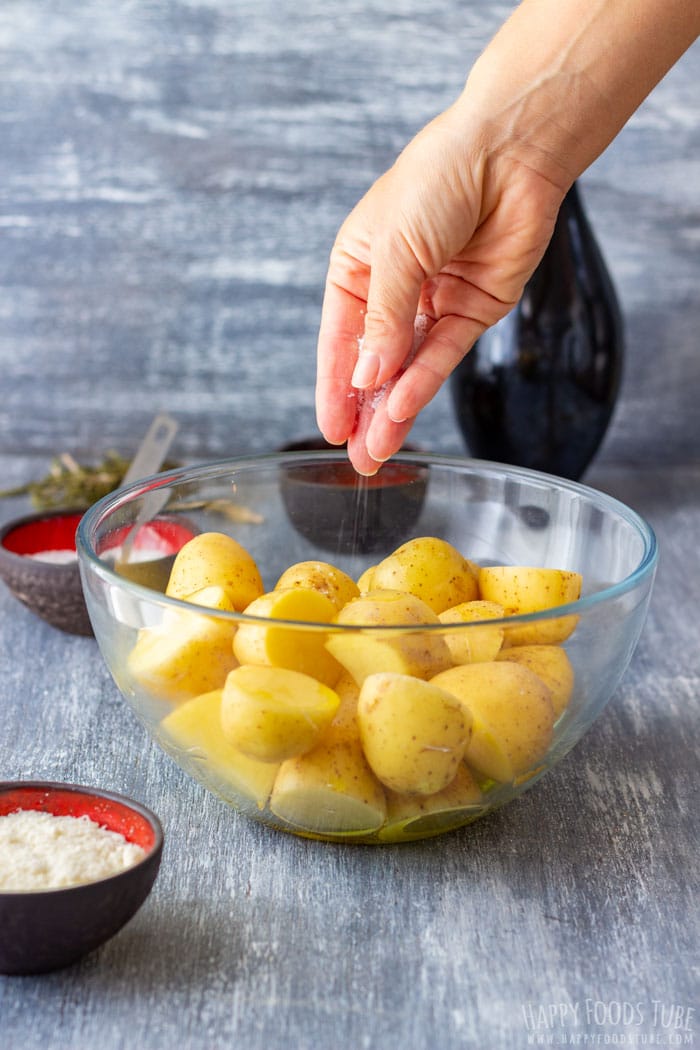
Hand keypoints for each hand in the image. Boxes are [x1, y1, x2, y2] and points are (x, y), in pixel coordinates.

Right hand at [315, 99, 565, 473]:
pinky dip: (425, 381)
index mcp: (358, 267)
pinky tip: (405, 409)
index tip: (330, 429)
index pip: (339, 340)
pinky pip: (444, 353)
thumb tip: (368, 380)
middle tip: (357, 460)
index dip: (333, 387)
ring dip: (394, 408)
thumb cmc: (439, 177)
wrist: (510, 149)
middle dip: (365, 412)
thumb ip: (382, 321)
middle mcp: (393, 290)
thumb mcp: (394, 250)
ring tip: (378, 452)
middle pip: (375, 363)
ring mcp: (434, 301)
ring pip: (408, 367)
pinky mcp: (473, 308)